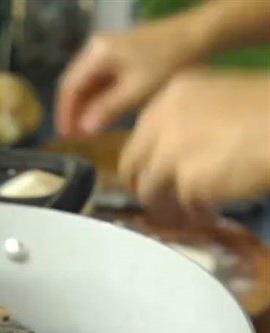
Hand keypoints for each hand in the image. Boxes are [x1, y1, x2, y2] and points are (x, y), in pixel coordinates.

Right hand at [56, 18, 202, 136]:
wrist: (197, 35)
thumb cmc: (167, 63)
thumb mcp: (136, 91)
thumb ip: (106, 110)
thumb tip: (82, 130)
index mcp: (96, 54)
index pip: (69, 87)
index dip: (65, 114)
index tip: (65, 137)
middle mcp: (95, 48)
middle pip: (74, 83)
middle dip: (72, 111)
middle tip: (73, 137)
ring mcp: (106, 49)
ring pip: (85, 82)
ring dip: (83, 106)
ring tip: (85, 129)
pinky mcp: (117, 53)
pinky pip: (98, 78)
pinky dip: (96, 97)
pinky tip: (100, 113)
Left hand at [119, 70, 269, 222]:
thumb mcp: (221, 102)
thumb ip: (186, 124)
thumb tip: (163, 159)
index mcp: (172, 96)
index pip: (138, 137)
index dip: (144, 162)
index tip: (151, 177)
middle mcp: (164, 121)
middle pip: (132, 167)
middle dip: (144, 188)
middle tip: (160, 204)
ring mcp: (173, 152)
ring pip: (151, 193)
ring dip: (168, 207)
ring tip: (190, 213)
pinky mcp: (190, 182)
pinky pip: (184, 209)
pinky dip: (198, 215)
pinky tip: (213, 214)